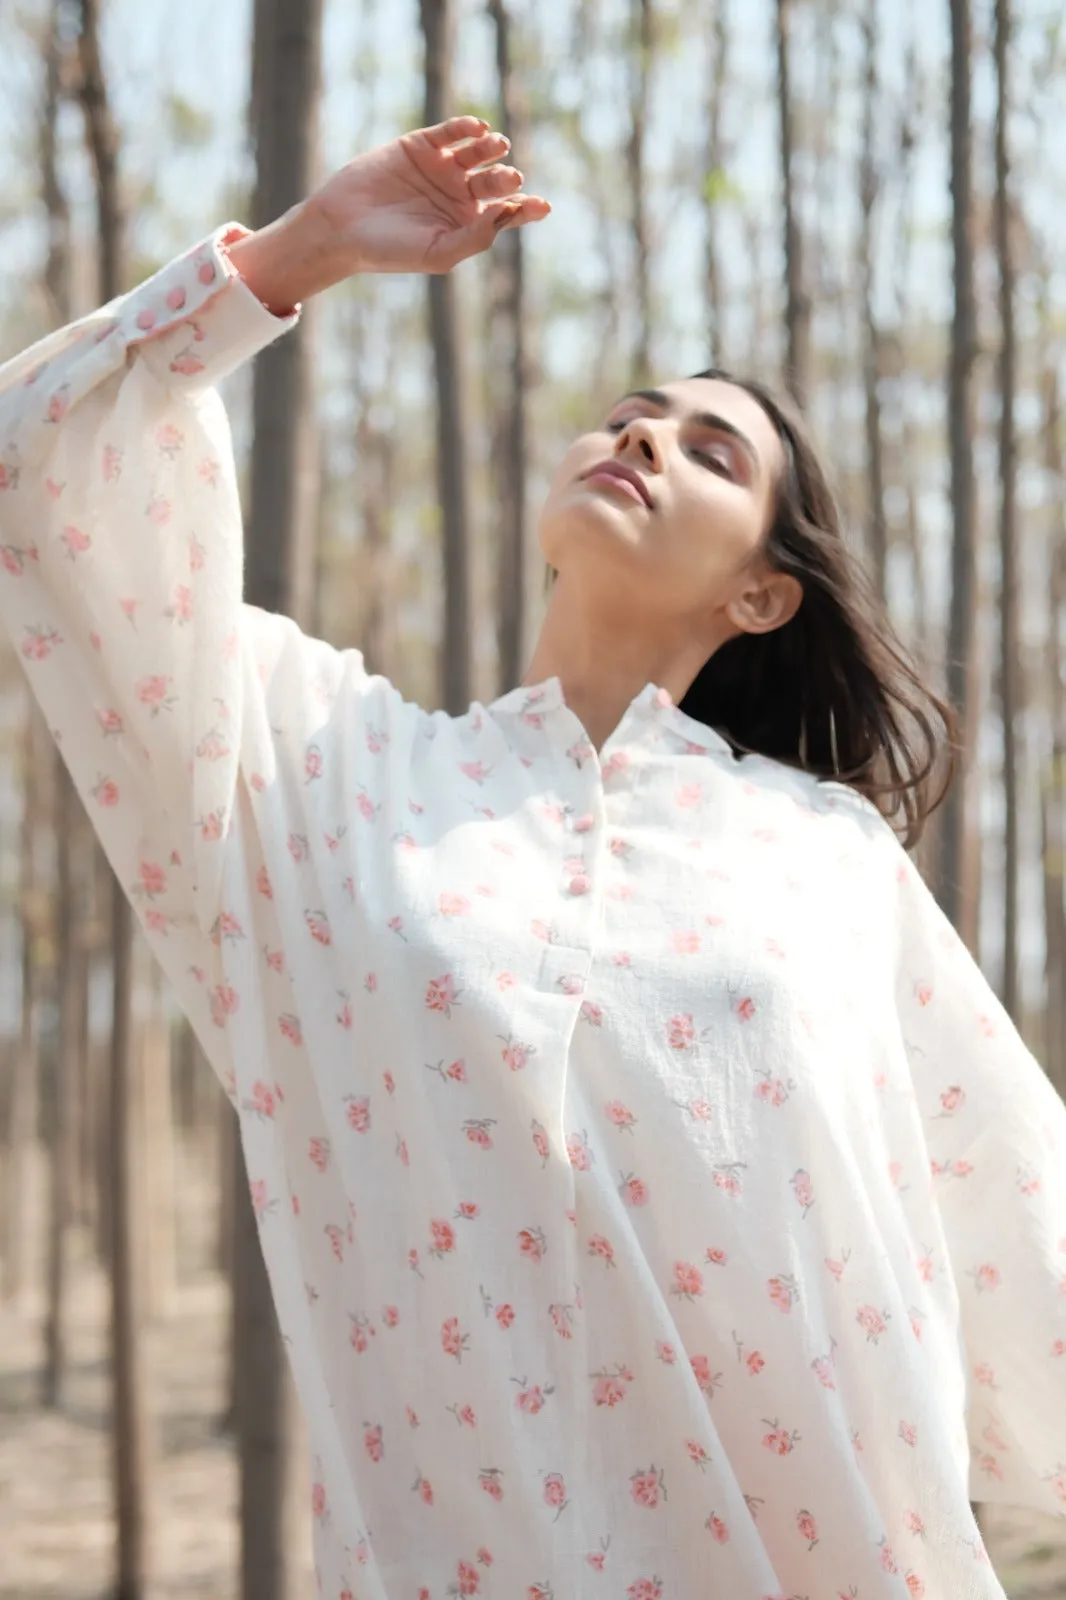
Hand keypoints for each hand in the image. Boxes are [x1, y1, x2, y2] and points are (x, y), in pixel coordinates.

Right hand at [313, 115, 550, 275]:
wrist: (343, 228)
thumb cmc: (390, 250)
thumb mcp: (438, 252)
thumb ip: (476, 237)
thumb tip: (509, 213)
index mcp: (468, 224)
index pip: (506, 213)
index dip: (526, 209)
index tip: (541, 206)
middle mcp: (459, 195)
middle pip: (495, 182)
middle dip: (507, 179)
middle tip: (512, 179)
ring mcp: (441, 168)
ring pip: (478, 153)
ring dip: (492, 148)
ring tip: (498, 146)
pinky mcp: (420, 145)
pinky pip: (451, 132)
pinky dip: (466, 127)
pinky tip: (477, 129)